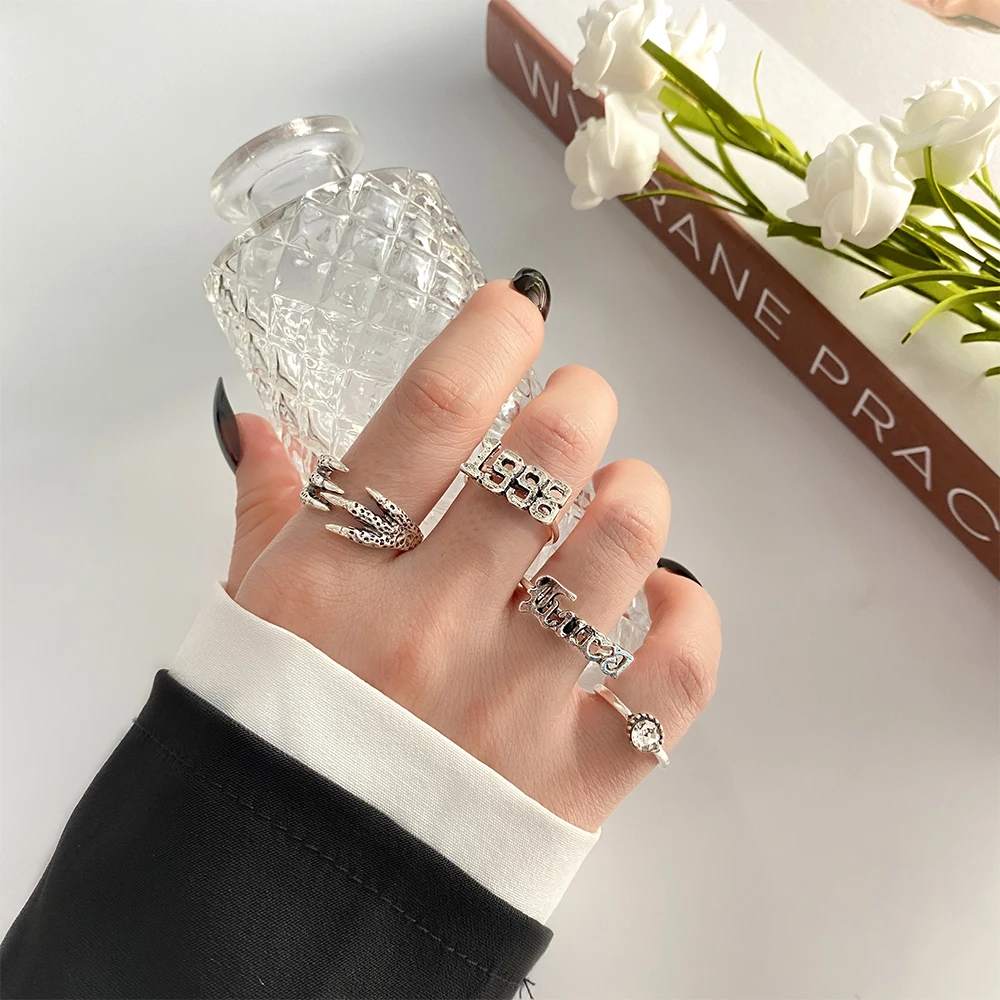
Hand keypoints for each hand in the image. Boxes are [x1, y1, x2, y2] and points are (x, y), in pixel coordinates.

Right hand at [217, 277, 720, 831]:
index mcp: (334, 577)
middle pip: (547, 463)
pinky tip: (663, 597)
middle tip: (576, 406)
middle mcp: (427, 629)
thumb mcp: (245, 619)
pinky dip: (690, 617)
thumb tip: (261, 428)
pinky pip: (677, 679)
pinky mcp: (574, 780)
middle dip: (581, 404)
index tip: (518, 311)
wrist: (291, 899)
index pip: (434, 415)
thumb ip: (264, 516)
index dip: (492, 336)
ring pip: (622, 552)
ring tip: (616, 497)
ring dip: (636, 497)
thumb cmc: (267, 741)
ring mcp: (509, 705)